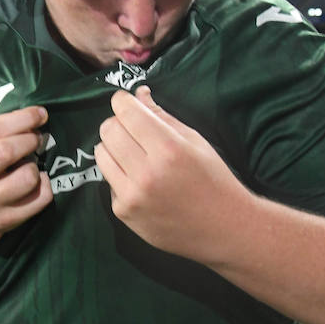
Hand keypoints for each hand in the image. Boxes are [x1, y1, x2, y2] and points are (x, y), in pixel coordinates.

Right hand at [0, 105, 52, 237]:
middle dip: (30, 140)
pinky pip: (40, 198)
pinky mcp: (6, 219)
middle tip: (37, 138)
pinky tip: (37, 182)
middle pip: (6, 151)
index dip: (23, 119)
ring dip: (36, 167)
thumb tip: (36, 116)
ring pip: (27, 177)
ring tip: (30, 165)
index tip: (40, 114)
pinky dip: (45, 185)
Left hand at [95, 86, 250, 260]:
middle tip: (132, 129)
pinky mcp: (123, 212)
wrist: (224, 229)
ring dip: (113, 147)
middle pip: (108, 130)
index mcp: (168, 149)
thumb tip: (137, 94)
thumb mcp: (195, 141)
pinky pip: (108, 180)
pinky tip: (140, 181)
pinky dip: (119, 174)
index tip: (125, 102)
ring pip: (101, 153)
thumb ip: (162, 116)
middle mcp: (146, 173)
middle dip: (117, 122)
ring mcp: (132, 195)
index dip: (122, 101)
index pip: (126, 112)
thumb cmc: (213, 179)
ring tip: (133, 153)